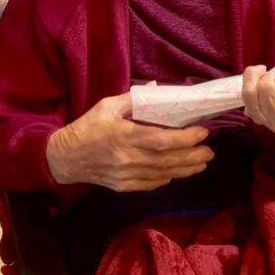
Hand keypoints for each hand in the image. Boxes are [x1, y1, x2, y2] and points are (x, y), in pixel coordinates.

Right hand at [45, 93, 213, 191]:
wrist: (65, 158)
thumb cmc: (86, 128)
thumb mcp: (106, 107)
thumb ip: (132, 99)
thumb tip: (156, 88)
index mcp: (124, 136)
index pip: (162, 140)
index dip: (186, 138)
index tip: (202, 132)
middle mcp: (128, 158)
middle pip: (168, 160)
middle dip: (193, 156)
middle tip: (209, 151)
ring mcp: (126, 175)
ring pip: (164, 174)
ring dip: (186, 169)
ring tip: (202, 162)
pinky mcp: (124, 186)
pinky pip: (152, 184)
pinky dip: (168, 178)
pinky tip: (178, 171)